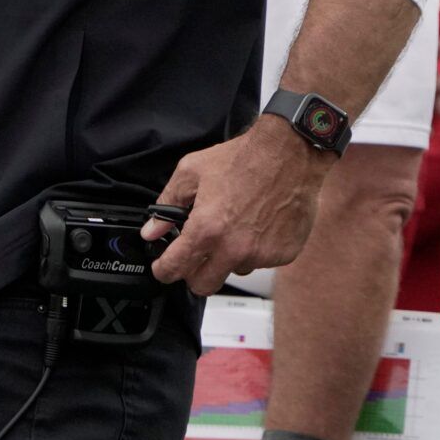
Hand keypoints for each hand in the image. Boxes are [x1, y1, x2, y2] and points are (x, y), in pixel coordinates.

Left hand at [141, 120, 330, 294]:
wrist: (288, 155)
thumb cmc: (241, 160)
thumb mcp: (190, 173)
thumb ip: (167, 204)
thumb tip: (151, 230)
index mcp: (206, 229)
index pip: (176, 267)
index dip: (163, 271)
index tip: (162, 270)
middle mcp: (234, 248)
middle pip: (204, 285)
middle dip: (192, 274)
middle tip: (192, 257)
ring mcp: (261, 254)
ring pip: (234, 271)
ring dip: (227, 258)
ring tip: (231, 228)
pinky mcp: (283, 254)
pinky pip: (261, 262)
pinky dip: (254, 249)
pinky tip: (254, 225)